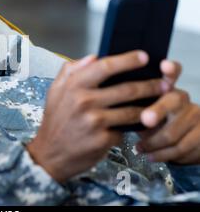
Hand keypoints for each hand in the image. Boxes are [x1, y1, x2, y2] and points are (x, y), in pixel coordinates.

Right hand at [27, 50, 167, 182]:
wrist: (50, 154)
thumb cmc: (55, 120)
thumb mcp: (55, 91)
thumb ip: (70, 70)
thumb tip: (93, 57)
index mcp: (74, 86)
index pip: (105, 66)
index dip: (127, 60)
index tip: (143, 57)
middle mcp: (84, 102)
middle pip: (127, 89)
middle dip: (149, 86)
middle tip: (162, 84)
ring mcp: (94, 122)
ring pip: (131, 111)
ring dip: (147, 108)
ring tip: (154, 105)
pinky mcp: (103, 139)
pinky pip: (124, 130)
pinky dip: (128, 129)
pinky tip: (130, 127)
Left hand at [137, 60, 199, 164]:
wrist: (176, 142)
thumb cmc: (151, 121)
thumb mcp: (140, 108)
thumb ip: (128, 98)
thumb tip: (108, 91)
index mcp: (166, 88)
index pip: (172, 73)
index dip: (170, 69)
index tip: (164, 65)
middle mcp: (182, 99)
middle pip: (173, 101)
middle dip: (157, 111)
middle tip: (145, 119)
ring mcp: (194, 117)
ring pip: (173, 132)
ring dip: (153, 143)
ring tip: (140, 147)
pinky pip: (179, 148)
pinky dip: (160, 154)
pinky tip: (150, 155)